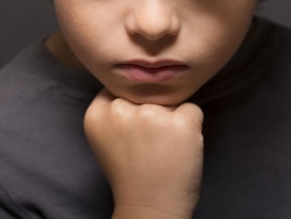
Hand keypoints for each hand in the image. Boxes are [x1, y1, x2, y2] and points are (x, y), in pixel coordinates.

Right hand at [84, 89, 203, 218]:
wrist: (150, 207)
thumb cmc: (130, 174)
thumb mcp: (106, 139)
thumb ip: (113, 111)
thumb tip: (136, 84)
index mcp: (97, 114)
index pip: (117, 87)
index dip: (130, 103)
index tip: (132, 126)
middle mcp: (121, 110)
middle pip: (144, 93)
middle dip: (151, 110)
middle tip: (149, 143)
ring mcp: (152, 115)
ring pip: (169, 101)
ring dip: (171, 118)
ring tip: (164, 148)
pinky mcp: (180, 123)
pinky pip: (192, 110)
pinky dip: (192, 126)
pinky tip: (180, 147)